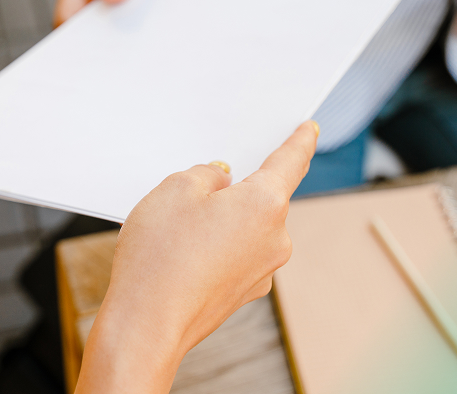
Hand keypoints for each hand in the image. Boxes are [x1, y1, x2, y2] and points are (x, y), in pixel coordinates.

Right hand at [76, 121, 319, 392]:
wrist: (147, 326)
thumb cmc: (161, 255)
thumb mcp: (175, 189)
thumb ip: (206, 173)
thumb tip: (222, 181)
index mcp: (266, 203)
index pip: (291, 161)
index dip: (299, 141)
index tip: (308, 130)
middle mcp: (275, 238)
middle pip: (262, 198)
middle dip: (234, 191)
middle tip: (195, 191)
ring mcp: (263, 270)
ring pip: (246, 228)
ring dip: (223, 222)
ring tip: (178, 231)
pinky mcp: (244, 293)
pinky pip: (236, 255)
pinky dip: (216, 249)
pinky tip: (183, 255)